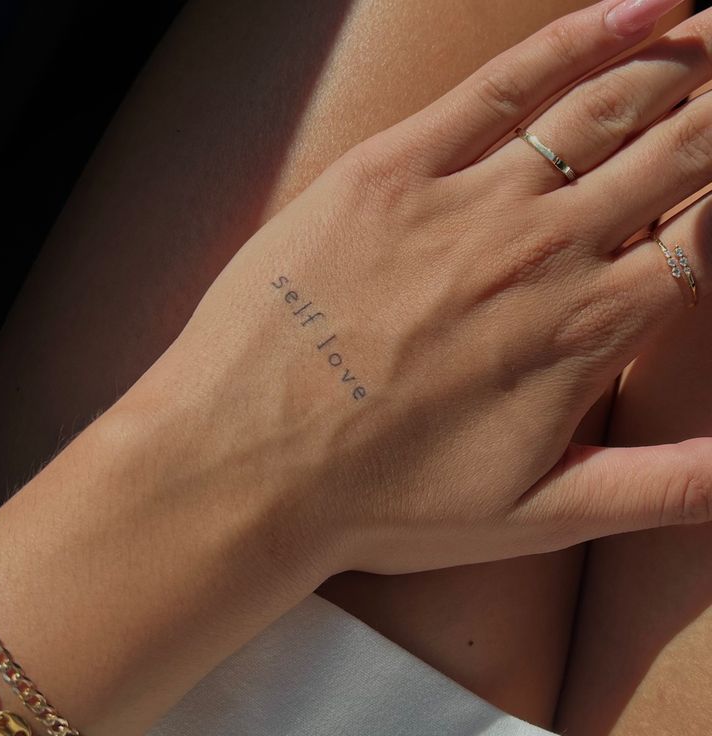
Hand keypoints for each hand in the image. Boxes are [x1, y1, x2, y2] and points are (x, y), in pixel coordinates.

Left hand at [120, 0, 711, 576]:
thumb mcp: (536, 516)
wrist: (247, 465)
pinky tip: (638, 5)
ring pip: (603, 108)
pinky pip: (503, 85)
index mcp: (585, 333)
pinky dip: (578, 37)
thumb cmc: (382, 500)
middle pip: (675, 151)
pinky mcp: (389, 172)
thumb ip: (663, 488)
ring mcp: (465, 203)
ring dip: (678, 62)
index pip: (706, 235)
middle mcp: (542, 253)